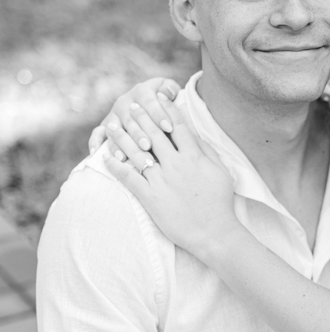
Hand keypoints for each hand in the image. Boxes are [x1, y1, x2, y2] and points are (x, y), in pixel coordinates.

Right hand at [89, 78, 181, 154]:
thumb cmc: (167, 104)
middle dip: (138, 133)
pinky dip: (95, 143)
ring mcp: (114, 115)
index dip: (158, 114)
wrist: (153, 110)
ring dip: (119, 143)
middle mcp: (124, 102)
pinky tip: (98, 154)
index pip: (149, 102)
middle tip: (148, 146)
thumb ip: (170, 90)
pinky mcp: (105, 127)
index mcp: (141, 92)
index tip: (169, 127)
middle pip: (130, 119)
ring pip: (115, 129)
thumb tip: (168, 92)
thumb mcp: (170, 92)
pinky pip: (98, 134)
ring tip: (125, 157)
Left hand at [103, 116, 240, 260]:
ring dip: (122, 137)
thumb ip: (205, 150)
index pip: (177, 125)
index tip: (156, 98)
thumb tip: (192, 132)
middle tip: (130, 105)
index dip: (165, 109)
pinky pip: (129, 178)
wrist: (214, 233)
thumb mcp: (220, 172)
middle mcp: (177, 165)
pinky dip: (116, 166)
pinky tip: (106, 157)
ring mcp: (162, 181)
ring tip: (112, 125)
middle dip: (140, 116)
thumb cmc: (219, 202)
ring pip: (137, 153)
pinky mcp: (151, 198)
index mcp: (194, 157)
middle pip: (154, 133)